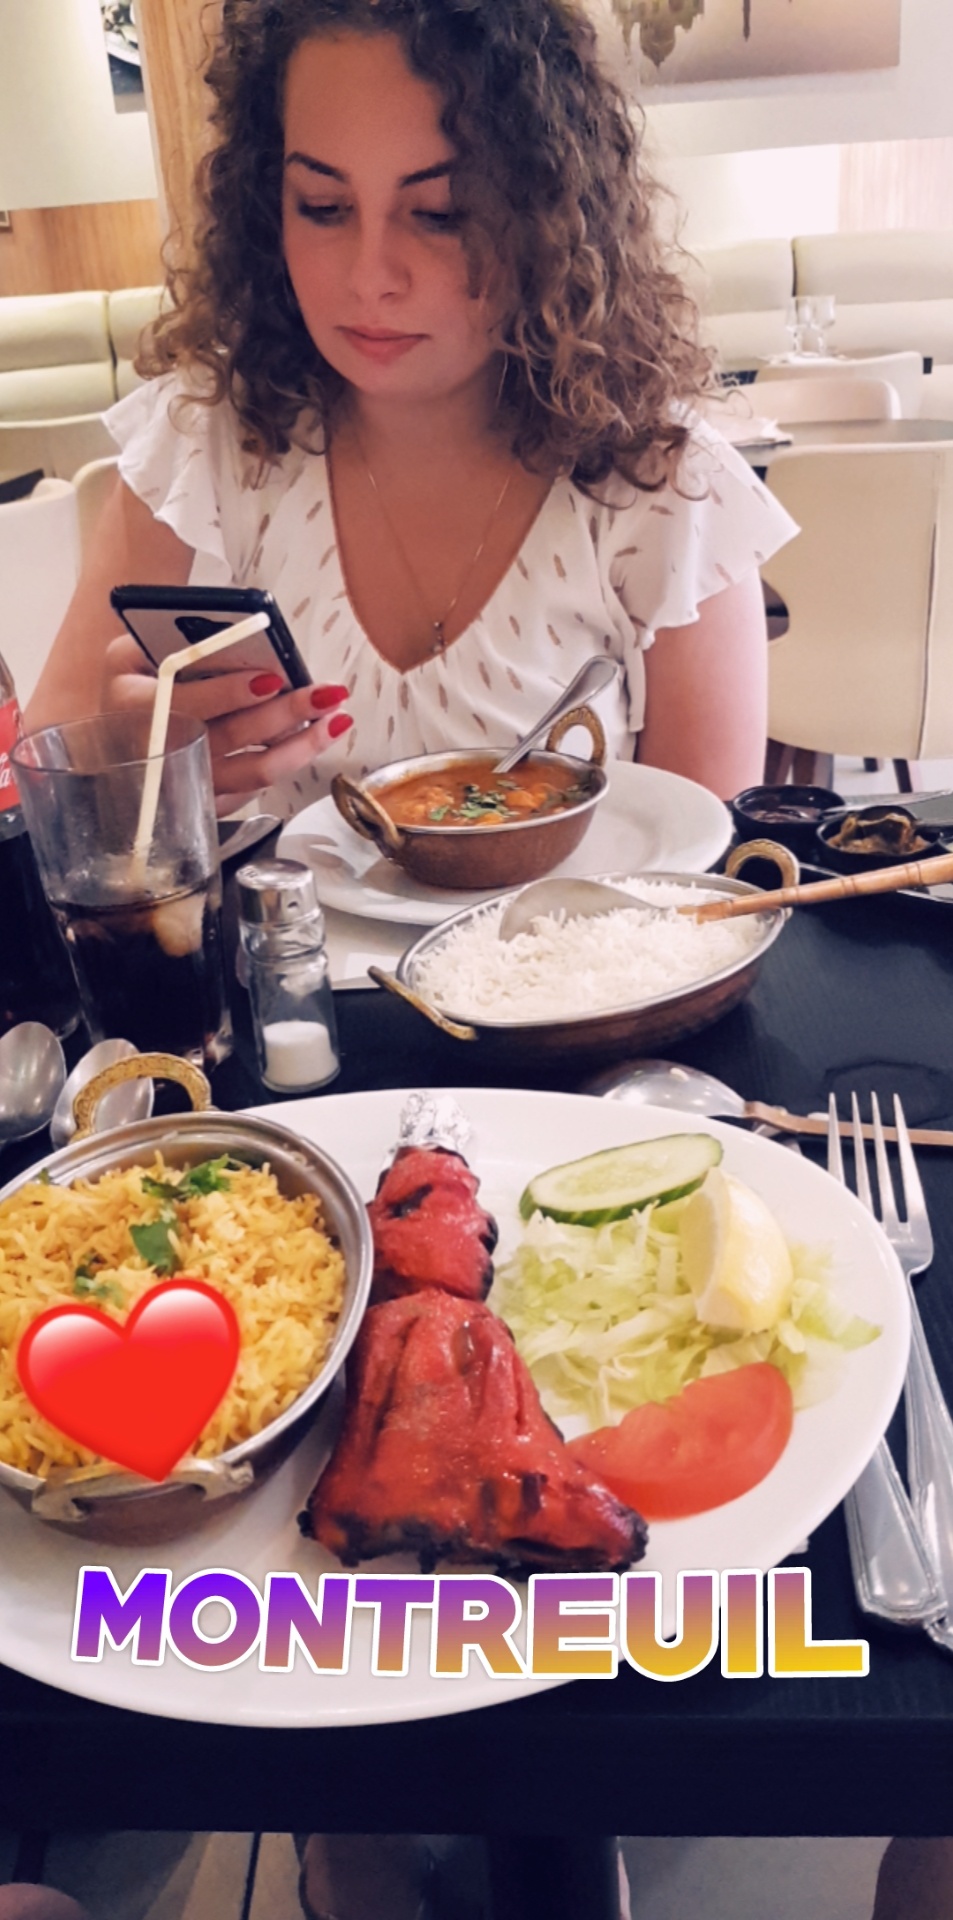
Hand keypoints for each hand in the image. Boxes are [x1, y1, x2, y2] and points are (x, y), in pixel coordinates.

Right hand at [101, 635, 352, 809]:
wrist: (119, 729)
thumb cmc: (136, 680)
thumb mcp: (135, 649)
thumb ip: (175, 641)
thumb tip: (237, 635)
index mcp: (131, 705)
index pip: (184, 702)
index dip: (228, 692)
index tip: (270, 678)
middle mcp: (155, 753)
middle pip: (228, 739)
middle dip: (283, 715)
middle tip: (325, 695)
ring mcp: (183, 786)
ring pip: (252, 772)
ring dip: (301, 746)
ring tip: (336, 720)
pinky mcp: (206, 804)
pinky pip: (255, 789)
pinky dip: (287, 763)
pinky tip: (312, 740)